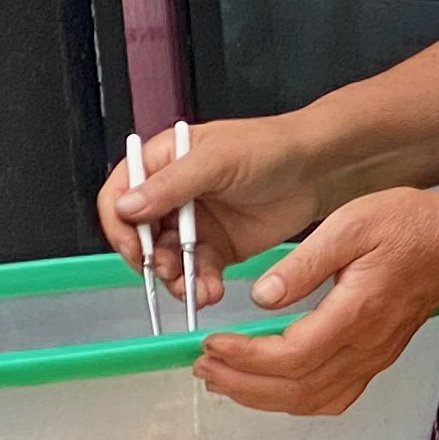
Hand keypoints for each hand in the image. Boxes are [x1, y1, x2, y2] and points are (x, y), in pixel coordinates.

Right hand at [98, 115, 326, 306]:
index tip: (135, 248)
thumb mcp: (217, 160)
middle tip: (169, 271)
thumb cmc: (270, 147)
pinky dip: (200, 286)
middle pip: (140, 236)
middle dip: (151, 260)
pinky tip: (211, 292)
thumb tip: (127, 207)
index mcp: (162, 163)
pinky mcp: (218, 249)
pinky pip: (196, 273)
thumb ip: (171, 185)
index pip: (120, 195)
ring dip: (176, 279)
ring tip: (196, 290)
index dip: (120, 225)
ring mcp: (193, 225)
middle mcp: (172, 196)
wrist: (319, 169)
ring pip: (168, 261)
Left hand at [194, 189, 438, 416]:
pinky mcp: (375, 359)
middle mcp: (366, 347)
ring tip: (223, 380)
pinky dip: (294, 402)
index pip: (292, 355)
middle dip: (242, 384)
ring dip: (262, 398)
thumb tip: (262, 296)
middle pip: (296, 390)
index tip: (212, 345)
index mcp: (357, 313)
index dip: (247, 358)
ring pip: (311, 401)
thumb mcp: (352, 223)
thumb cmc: (411, 226)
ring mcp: (373, 359)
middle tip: (203, 367)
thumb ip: (305, 262)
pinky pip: (332, 398)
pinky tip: (269, 387)